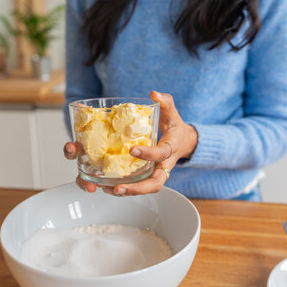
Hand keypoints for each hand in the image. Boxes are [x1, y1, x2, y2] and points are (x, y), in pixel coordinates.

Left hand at [64, 91, 197, 195]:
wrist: (182, 141)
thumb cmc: (174, 127)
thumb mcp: (172, 113)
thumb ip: (165, 102)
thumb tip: (153, 94)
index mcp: (170, 150)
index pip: (161, 154)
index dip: (148, 154)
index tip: (132, 150)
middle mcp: (163, 166)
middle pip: (154, 184)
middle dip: (136, 188)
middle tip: (118, 188)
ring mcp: (154, 173)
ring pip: (143, 188)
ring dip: (125, 192)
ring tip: (107, 190)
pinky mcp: (145, 175)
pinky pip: (135, 185)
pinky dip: (120, 188)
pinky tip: (104, 187)